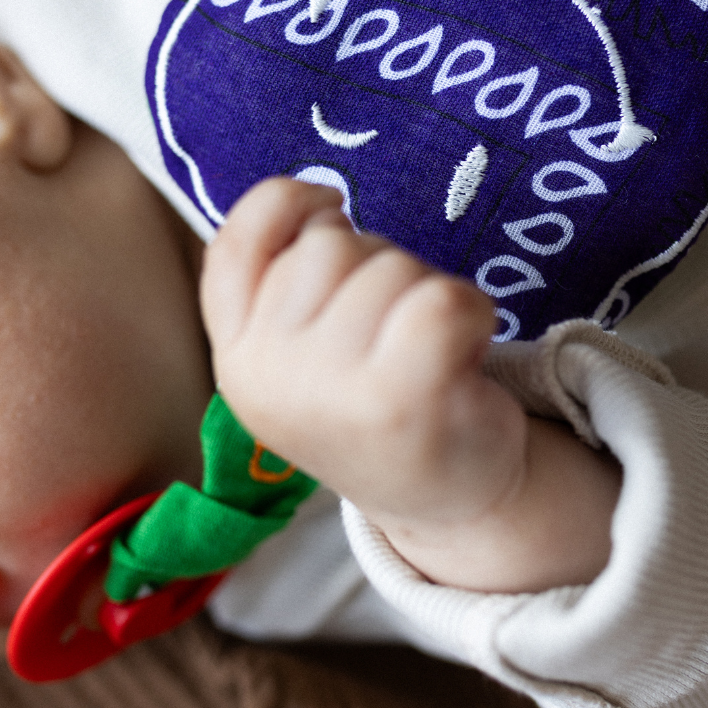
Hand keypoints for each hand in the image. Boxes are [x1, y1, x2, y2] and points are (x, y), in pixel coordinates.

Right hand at [201, 178, 617, 590]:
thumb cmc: (382, 407)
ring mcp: (332, 389)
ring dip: (428, 291)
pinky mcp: (404, 399)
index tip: (332, 205)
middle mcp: (269, 375)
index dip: (284, 203)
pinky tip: (467, 352)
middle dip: (379, 265)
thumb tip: (319, 204)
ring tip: (432, 351)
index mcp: (239, 359)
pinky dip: (473, 311)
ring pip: (390, 265)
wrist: (449, 504)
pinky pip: (444, 298)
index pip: (234, 246)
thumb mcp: (311, 356)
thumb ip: (291, 285)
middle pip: (329, 244)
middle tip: (399, 332)